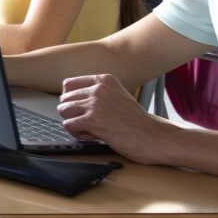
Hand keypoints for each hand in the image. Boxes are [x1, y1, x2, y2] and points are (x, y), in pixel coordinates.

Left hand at [57, 73, 175, 160]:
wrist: (154, 137)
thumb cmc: (136, 122)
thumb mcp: (116, 97)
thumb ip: (97, 94)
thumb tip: (68, 98)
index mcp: (104, 80)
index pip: (68, 84)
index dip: (71, 100)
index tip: (80, 109)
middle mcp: (98, 88)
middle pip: (64, 99)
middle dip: (73, 113)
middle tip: (89, 122)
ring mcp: (95, 103)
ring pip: (63, 111)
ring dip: (74, 123)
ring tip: (91, 129)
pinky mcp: (93, 120)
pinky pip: (68, 125)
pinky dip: (77, 133)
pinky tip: (93, 136)